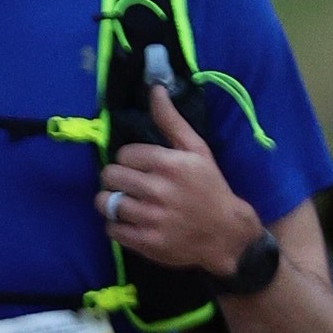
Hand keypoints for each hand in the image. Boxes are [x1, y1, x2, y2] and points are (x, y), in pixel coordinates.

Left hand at [98, 87, 256, 275]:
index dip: (129, 160)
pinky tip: (131, 222)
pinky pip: (112, 230)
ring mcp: (152, 219)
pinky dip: (116, 226)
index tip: (140, 166)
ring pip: (106, 203)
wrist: (226, 233)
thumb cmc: (209, 187)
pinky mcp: (147, 243)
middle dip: (116, 179)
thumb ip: (171, 121)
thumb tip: (154, 89)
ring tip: (126, 202)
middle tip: (129, 184)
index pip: (124, 154)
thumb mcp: (197, 150)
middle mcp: (160, 191)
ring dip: (111, 202)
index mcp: (170, 164)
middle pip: (110, 176)